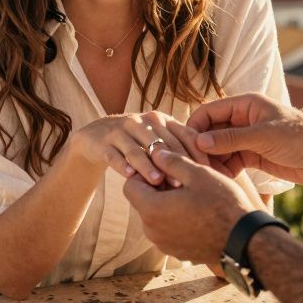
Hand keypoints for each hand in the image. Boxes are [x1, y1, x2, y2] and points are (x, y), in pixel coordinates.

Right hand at [70, 111, 210, 187]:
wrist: (94, 138)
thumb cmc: (135, 144)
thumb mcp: (156, 141)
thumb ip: (177, 151)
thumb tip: (208, 174)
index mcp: (160, 120)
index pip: (184, 135)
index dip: (196, 153)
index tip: (207, 174)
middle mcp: (141, 121)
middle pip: (161, 143)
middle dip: (173, 163)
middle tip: (183, 183)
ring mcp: (120, 130)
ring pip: (137, 150)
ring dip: (148, 166)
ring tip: (158, 181)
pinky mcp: (102, 142)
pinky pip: (114, 155)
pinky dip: (122, 165)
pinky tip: (130, 176)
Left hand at [122, 149, 264, 264]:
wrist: (245, 240)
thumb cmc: (222, 204)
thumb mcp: (198, 174)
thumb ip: (171, 161)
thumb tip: (154, 152)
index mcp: (152, 210)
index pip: (130, 185)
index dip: (144, 172)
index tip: (163, 167)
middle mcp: (152, 231)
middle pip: (141, 201)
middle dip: (155, 187)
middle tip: (179, 178)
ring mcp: (164, 244)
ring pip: (155, 216)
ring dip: (166, 203)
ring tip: (190, 194)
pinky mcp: (177, 252)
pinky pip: (167, 230)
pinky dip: (175, 219)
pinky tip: (196, 211)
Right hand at [188, 93, 302, 186]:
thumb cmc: (301, 138)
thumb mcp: (263, 136)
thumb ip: (231, 139)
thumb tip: (199, 142)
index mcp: (246, 105)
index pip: (210, 112)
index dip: (195, 127)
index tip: (187, 146)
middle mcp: (244, 120)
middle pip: (211, 131)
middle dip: (201, 147)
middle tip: (193, 165)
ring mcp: (247, 139)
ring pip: (219, 148)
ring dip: (211, 161)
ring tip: (205, 175)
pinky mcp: (253, 156)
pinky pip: (230, 161)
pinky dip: (224, 170)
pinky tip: (220, 180)